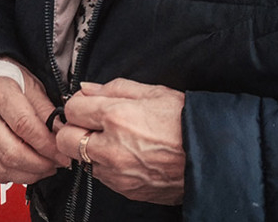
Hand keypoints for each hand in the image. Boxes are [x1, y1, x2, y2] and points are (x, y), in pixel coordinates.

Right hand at [0, 64, 65, 183]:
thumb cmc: (10, 82)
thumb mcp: (33, 87)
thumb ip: (47, 112)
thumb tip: (63, 135)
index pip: (25, 126)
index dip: (47, 145)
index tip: (63, 153)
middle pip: (12, 152)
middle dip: (40, 164)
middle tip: (58, 163)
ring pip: (3, 167)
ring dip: (31, 174)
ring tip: (48, 167)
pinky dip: (18, 177)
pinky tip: (32, 170)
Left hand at [56, 78, 186, 204]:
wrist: (212, 157)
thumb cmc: (185, 121)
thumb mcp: (154, 92)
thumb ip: (114, 88)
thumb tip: (86, 89)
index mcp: (116, 117)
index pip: (72, 109)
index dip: (79, 104)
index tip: (87, 105)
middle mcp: (111, 148)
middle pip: (65, 139)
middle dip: (74, 129)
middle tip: (90, 124)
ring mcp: (117, 172)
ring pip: (82, 160)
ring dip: (90, 149)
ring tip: (115, 141)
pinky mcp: (125, 189)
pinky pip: (102, 176)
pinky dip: (107, 166)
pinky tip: (127, 156)